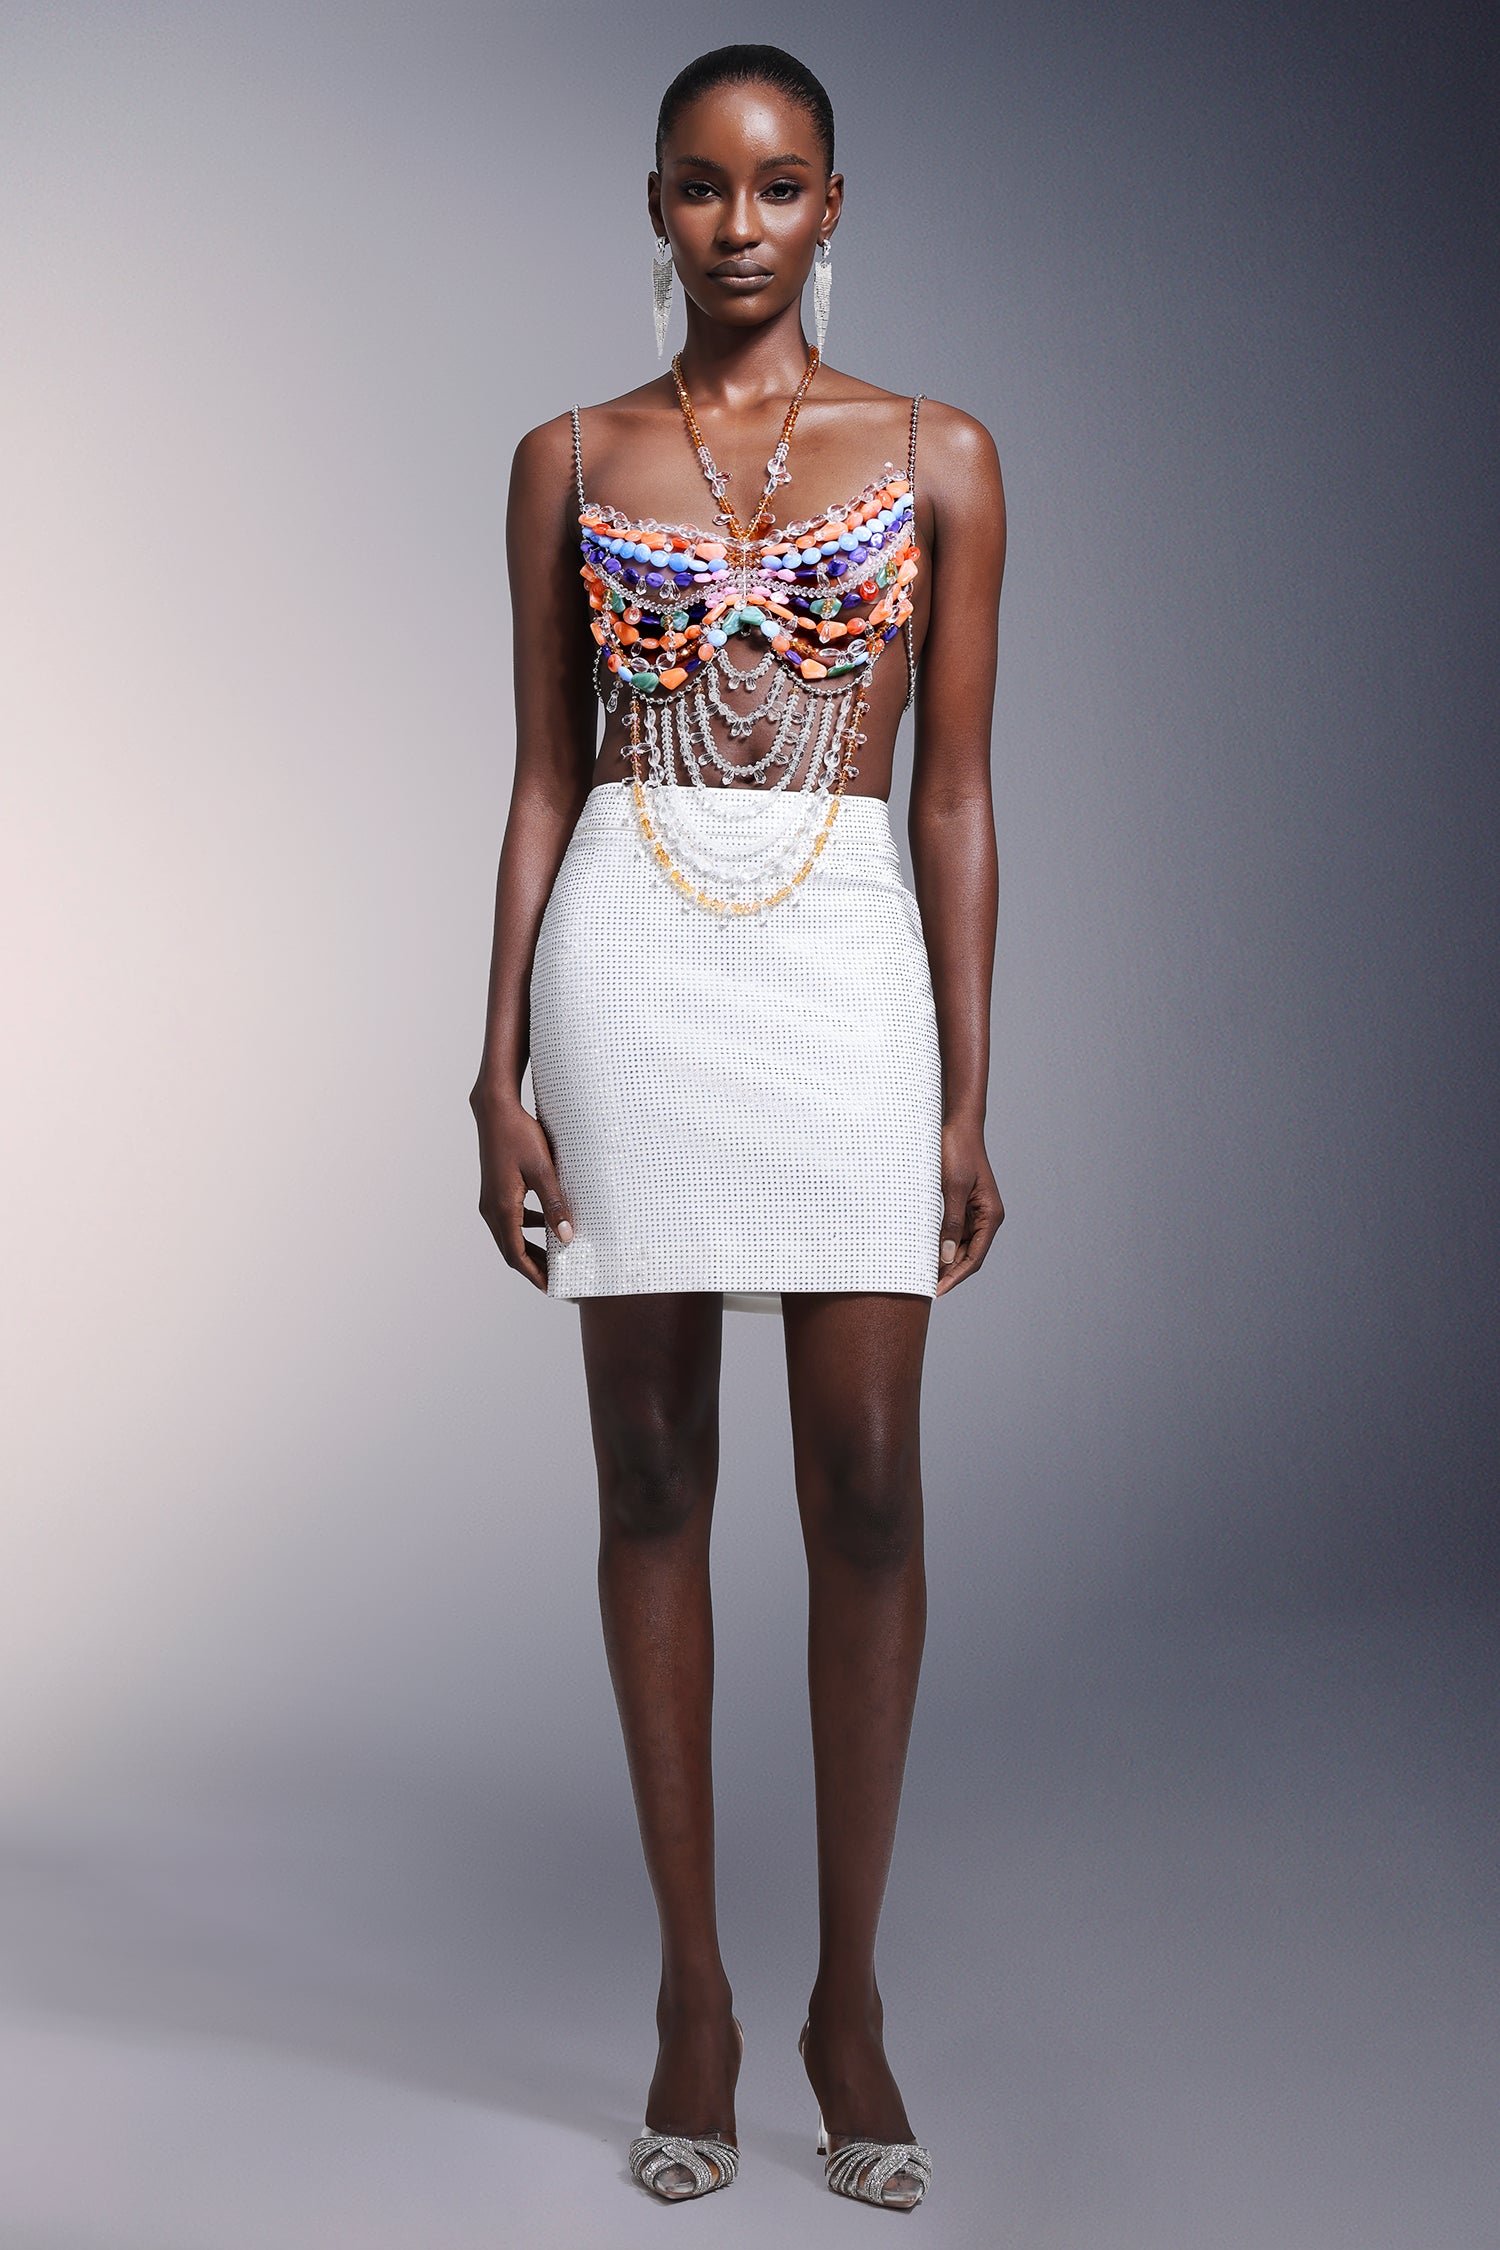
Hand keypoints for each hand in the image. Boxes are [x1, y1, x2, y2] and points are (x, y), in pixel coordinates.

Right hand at [469, 1084, 573, 1291]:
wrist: (496, 1110)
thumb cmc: (519, 1135)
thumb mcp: (543, 1170)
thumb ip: (555, 1205)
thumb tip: (567, 1237)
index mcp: (502, 1208)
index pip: (517, 1255)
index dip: (535, 1274)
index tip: (552, 1288)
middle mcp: (491, 1209)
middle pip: (512, 1250)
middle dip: (535, 1267)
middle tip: (558, 1280)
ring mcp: (491, 1201)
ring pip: (511, 1236)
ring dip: (532, 1249)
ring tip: (556, 1258)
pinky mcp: (495, 1191)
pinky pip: (511, 1220)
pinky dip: (528, 1229)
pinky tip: (547, 1224)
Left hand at [936, 1116, 1003, 1295]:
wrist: (956, 1126)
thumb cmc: (958, 1151)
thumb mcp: (953, 1187)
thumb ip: (951, 1221)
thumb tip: (947, 1255)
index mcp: (991, 1215)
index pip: (975, 1257)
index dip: (956, 1276)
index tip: (937, 1290)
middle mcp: (985, 1217)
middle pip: (967, 1255)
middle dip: (948, 1272)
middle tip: (924, 1287)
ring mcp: (973, 1212)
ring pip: (958, 1246)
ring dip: (942, 1259)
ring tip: (920, 1272)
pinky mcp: (960, 1205)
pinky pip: (950, 1231)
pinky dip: (938, 1242)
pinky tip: (922, 1249)